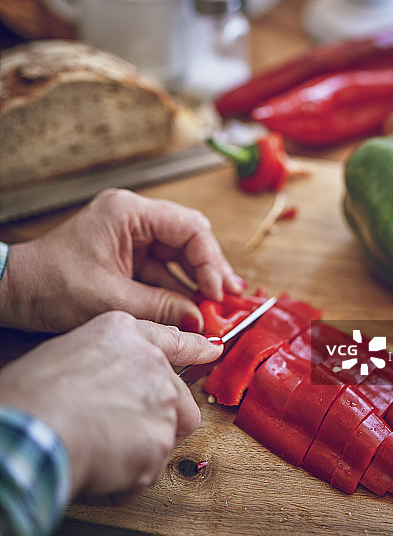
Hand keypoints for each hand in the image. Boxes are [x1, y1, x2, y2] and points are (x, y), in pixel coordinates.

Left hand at [0, 188, 242, 332]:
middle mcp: (135, 218)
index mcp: (129, 213)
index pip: (189, 227)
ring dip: (196, 282)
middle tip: (228, 299)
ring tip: (218, 308)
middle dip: (209, 270)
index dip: (210, 260)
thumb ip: (162, 308)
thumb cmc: (50, 286)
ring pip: (179, 255)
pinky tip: (194, 309)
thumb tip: (201, 322)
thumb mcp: (111, 300)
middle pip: (189, 238)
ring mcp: (132, 236)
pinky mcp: (128, 256)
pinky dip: (177, 290)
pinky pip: (162, 270)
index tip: (217, 292)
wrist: (13, 292)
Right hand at [0, 311, 222, 498]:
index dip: (195, 348)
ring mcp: (164, 402)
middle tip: (118, 431)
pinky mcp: (161, 443)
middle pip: (179, 400)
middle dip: (159, 421)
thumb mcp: (72, 348)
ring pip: (165, 437)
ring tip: (101, 447)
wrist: (38, 423)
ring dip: (140, 450)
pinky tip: (99, 465)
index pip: (171, 340)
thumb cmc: (38, 389)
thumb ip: (109, 357)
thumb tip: (119, 376)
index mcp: (127, 333)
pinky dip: (126, 478)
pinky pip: (148, 471)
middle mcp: (154, 363)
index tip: (213, 350)